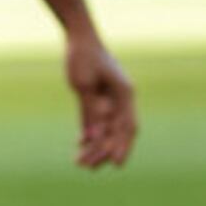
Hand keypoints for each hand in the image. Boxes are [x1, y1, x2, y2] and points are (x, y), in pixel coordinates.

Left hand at [61, 29, 136, 170]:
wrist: (78, 38)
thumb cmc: (82, 57)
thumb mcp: (83, 84)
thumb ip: (90, 110)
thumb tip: (95, 137)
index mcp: (125, 94)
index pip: (127, 127)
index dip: (123, 147)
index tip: (117, 164)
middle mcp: (121, 99)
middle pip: (117, 131)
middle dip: (105, 151)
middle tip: (89, 168)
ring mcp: (110, 99)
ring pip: (106, 128)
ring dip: (95, 146)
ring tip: (80, 163)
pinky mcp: (97, 98)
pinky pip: (96, 121)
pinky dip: (89, 134)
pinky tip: (80, 146)